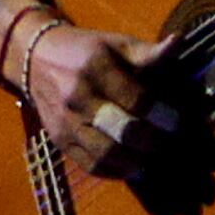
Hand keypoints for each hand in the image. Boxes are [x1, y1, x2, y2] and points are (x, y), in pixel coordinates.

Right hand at [16, 15, 162, 177]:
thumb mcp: (116, 44)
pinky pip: (91, 165)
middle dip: (152, 141)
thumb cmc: (87, 51)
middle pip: (122, 130)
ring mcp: (65, 121)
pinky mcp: (59, 140)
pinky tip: (131, 165)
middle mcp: (77, 96)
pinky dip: (116, 171)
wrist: (36, 58)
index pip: (136, 99)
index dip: (162, 114)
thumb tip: (178, 42)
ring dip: (136, 161)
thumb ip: (148, 52)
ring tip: (151, 157)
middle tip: (166, 142)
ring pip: (106, 154)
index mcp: (96, 67)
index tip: (177, 122)